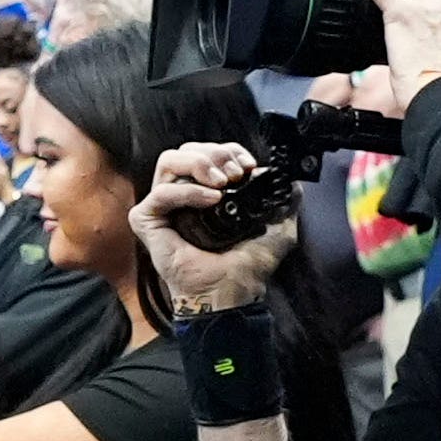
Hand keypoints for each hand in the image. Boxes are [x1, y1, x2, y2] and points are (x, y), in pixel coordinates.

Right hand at [135, 138, 305, 311]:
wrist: (231, 291)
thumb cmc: (247, 267)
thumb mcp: (278, 228)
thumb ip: (285, 202)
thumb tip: (293, 182)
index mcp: (206, 193)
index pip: (207, 152)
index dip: (228, 150)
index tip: (248, 166)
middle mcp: (182, 196)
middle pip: (187, 149)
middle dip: (215, 154)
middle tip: (235, 175)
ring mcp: (163, 207)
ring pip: (169, 160)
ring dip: (198, 164)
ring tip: (221, 184)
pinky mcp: (147, 221)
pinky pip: (161, 193)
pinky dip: (188, 192)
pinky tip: (210, 200)